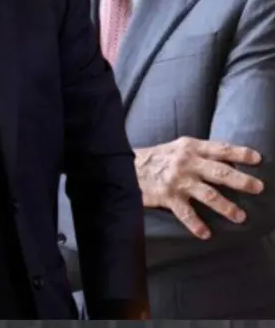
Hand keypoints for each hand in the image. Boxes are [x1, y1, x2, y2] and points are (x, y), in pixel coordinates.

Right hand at [135, 136, 263, 238]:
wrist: (125, 167)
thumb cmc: (157, 158)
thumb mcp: (178, 148)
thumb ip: (200, 153)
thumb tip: (229, 161)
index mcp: (190, 148)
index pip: (220, 149)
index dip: (240, 153)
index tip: (258, 159)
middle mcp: (186, 163)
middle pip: (220, 172)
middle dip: (241, 181)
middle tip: (258, 187)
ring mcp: (177, 181)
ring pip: (209, 195)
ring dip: (227, 207)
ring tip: (240, 217)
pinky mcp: (167, 196)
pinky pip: (186, 214)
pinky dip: (197, 225)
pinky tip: (206, 235)